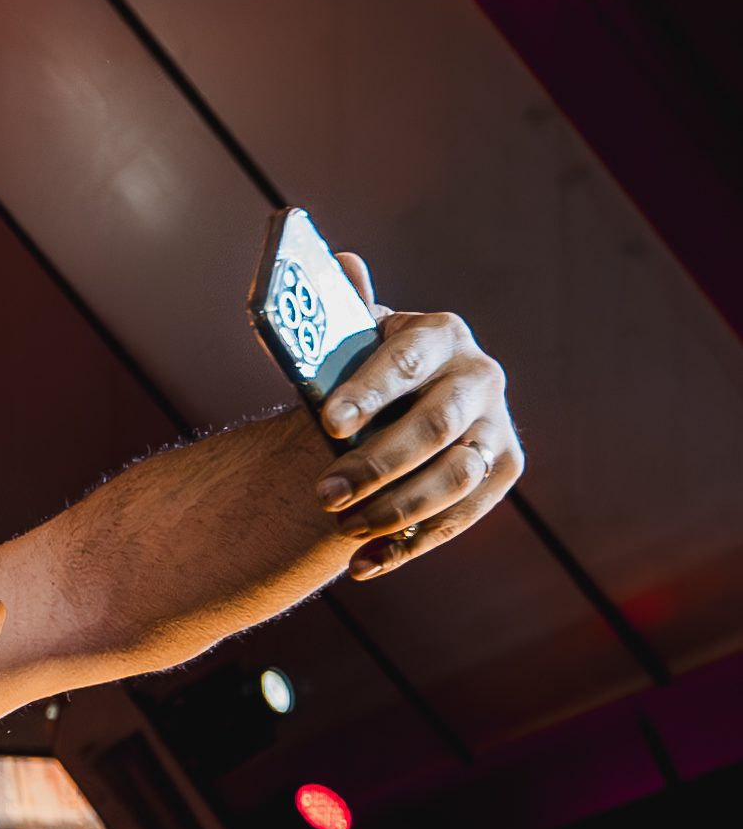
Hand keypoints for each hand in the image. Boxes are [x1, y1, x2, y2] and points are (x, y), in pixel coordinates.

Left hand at [312, 253, 521, 581]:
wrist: (396, 408)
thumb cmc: (361, 373)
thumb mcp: (348, 343)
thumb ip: (340, 314)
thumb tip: (337, 262)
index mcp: (438, 333)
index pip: (405, 362)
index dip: (367, 392)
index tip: (327, 423)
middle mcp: (480, 375)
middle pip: (435, 427)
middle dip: (377, 465)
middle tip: (323, 496)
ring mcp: (497, 425)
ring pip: (456, 477)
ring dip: (397, 510)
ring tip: (342, 531)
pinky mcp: (504, 470)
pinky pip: (462, 518)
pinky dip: (410, 546)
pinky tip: (362, 566)